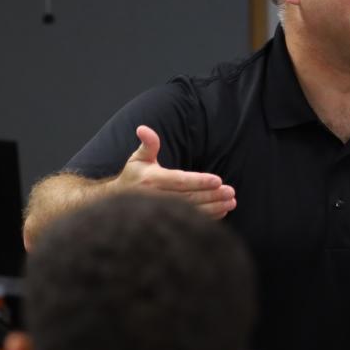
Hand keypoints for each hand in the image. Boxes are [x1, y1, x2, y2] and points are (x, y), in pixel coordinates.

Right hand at [117, 124, 235, 217]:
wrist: (118, 201)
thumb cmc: (133, 176)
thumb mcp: (138, 158)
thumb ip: (148, 144)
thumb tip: (143, 128)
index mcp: (151, 180)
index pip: (179, 180)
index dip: (199, 181)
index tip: (218, 180)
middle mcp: (156, 198)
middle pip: (189, 198)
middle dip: (211, 195)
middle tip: (230, 192)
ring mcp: (161, 212)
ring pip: (191, 211)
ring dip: (214, 207)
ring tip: (231, 202)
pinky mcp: (167, 220)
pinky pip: (189, 220)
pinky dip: (207, 217)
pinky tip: (222, 212)